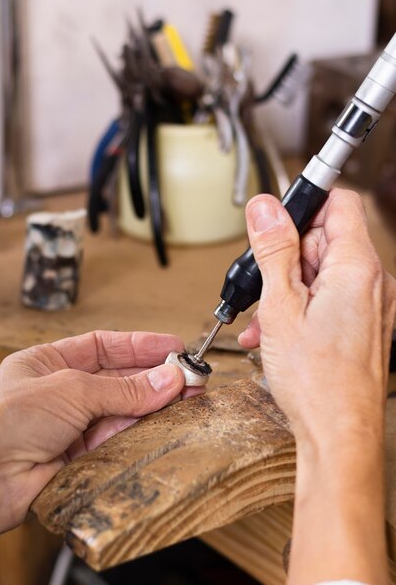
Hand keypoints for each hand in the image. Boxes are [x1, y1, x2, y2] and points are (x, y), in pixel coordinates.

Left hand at [0, 330, 201, 541]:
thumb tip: (166, 378)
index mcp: (48, 364)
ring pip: (123, 410)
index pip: (102, 347)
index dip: (139, 345)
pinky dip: (143, 429)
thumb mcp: (70, 389)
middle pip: (118, 379)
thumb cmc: (3, 421)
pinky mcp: (81, 457)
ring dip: (155, 402)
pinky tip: (165, 419)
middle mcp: (61, 393)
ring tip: (187, 393)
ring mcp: (71, 426)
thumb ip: (123, 388)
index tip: (172, 346)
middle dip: (154, 375)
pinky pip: (120, 439)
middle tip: (188, 373)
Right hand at [238, 189, 395, 583]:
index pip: (338, 203)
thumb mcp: (281, 305)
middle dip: (287, 258)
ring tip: (265, 319)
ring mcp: (371, 307)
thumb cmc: (318, 382)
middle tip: (265, 285)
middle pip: (325, 240)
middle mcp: (373, 283)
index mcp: (357, 268)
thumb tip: (266, 208)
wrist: (340, 435)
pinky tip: (277, 332)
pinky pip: (330, 300)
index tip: (275, 224)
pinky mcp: (363, 327)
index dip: (304, 207)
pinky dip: (302, 308)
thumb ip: (273, 250)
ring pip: (322, 274)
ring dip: (288, 289)